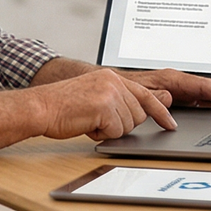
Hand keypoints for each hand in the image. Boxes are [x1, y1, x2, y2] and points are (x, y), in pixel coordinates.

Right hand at [34, 69, 176, 139]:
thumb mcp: (95, 97)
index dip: (160, 112)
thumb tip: (144, 110)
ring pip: (129, 125)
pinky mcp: (105, 107)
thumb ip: (119, 100)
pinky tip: (86, 125)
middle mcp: (113, 81)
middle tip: (97, 120)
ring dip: (110, 130)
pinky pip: (116, 131)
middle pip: (139, 114)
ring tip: (89, 120)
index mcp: (111, 76)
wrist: (41, 107)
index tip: (170, 123)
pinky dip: (101, 134)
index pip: (145, 95)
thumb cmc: (62, 106)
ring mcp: (110, 93)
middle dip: (121, 124)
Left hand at [124, 69, 210, 110]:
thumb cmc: (126, 88)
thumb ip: (156, 96)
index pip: (203, 86)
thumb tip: (171, 98)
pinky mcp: (180, 94)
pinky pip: (203, 96)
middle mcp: (180, 81)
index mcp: (173, 79)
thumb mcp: (140, 93)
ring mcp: (181, 87)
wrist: (114, 85)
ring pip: (210, 91)